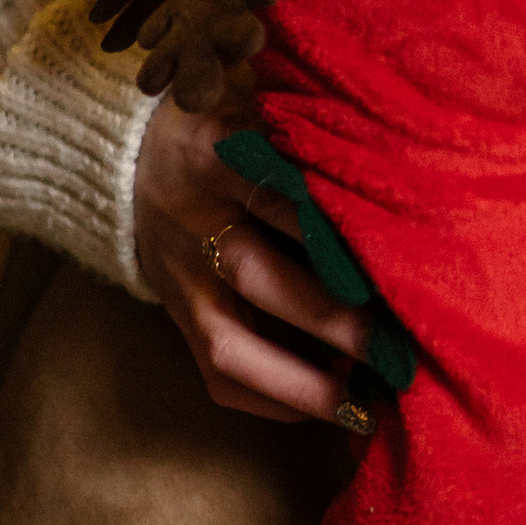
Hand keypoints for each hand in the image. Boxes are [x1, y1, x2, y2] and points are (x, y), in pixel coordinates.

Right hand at [132, 97, 373, 426]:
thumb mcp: (257, 119)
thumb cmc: (223, 138)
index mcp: (215, 159)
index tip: (389, 255)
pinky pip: (217, 378)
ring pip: (228, 346)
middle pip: (254, 274)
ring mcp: (180, 282)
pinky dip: (274, 401)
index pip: (273, 193)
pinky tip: (330, 405)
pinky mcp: (178, 322)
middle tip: (391, 344)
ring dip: (300, 382)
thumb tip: (396, 185)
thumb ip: (307, 146)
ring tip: (366, 404)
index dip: (326, 227)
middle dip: (326, 315)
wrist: (129, 163)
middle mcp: (193, 225)